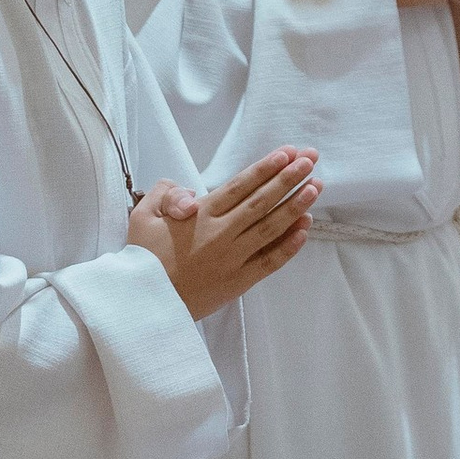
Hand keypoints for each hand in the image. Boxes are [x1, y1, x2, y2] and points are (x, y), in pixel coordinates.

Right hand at [132, 147, 318, 318]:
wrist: (145, 305)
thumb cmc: (143, 258)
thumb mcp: (143, 216)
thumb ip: (166, 194)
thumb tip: (190, 192)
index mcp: (201, 215)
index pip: (241, 185)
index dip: (266, 168)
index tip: (287, 153)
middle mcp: (222, 234)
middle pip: (262, 201)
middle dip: (289, 178)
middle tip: (310, 160)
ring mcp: (234, 259)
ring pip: (271, 227)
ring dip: (296, 206)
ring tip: (316, 187)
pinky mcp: (239, 282)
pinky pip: (271, 261)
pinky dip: (290, 245)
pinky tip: (305, 228)